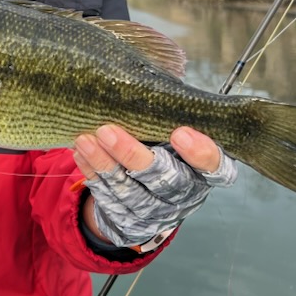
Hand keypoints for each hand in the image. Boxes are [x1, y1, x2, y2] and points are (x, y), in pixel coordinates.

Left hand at [74, 124, 237, 248]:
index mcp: (204, 171)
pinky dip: (92, 173)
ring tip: (84, 138)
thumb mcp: (171, 128)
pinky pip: (108, 198)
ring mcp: (157, 211)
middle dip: (133, 155)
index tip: (178, 131)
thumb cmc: (160, 144)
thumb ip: (169, 112)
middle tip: (108, 130)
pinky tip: (79, 152)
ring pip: (130, 191)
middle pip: (164, 180)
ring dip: (104, 163)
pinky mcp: (131, 220)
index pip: (215, 167)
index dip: (200, 152)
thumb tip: (153, 75)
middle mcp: (185, 193)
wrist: (142, 191)